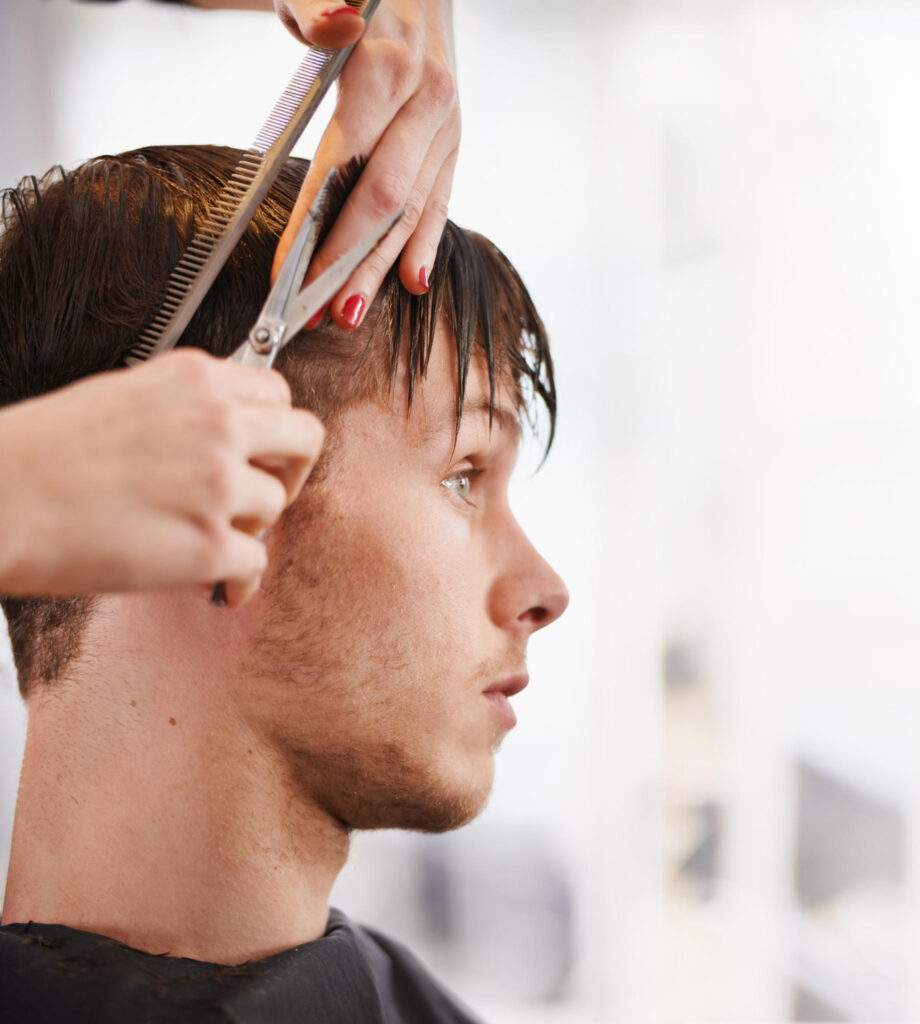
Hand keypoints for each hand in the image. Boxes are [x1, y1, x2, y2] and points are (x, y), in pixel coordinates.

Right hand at [0, 350, 323, 606]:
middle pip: (305, 438)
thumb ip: (186, 407)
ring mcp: (219, 484)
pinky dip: (241, 581)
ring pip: (275, 506)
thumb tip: (223, 433)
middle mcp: (218, 424)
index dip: (275, 428)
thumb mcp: (125, 395)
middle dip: (291, 471)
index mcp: (197, 380)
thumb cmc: (43, 452)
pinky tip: (218, 586)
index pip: (279, 393)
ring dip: (250, 528)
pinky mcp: (209, 544)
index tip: (264, 451)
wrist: (0, 498)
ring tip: (210, 541)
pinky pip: (257, 564)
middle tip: (265, 495)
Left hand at [273, 0, 459, 328]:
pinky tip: (412, 282)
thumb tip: (333, 24)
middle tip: (321, 313)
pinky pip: (442, 198)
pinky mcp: (454, 137)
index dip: (316, 226)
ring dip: (381, 267)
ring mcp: (446, 122)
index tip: (286, 273)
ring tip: (351, 311)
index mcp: (389, 63)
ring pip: (413, 209)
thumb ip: (314, 7)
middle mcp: (427, 98)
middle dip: (350, 263)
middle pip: (387, 200)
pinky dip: (426, 243)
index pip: (346, 164)